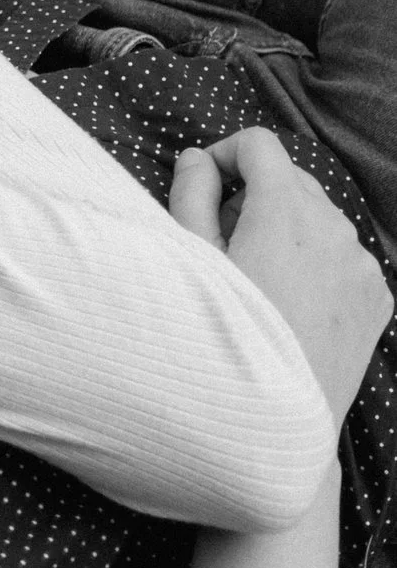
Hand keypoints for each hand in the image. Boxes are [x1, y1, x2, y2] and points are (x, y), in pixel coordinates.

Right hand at [171, 127, 391, 423]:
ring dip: (287, 231)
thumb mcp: (190, 261)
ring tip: (257, 282)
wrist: (270, 422)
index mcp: (284, 209)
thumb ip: (191, 195)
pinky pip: (344, 260)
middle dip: (254, 196)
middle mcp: (333, 227)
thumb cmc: (218, 338)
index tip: (204, 186)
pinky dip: (317, 265)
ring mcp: (361, 264)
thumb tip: (198, 159)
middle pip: (291, 180)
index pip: (259, 145)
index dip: (224, 156)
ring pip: (320, 221)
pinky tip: (292, 306)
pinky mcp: (378, 298)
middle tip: (222, 243)